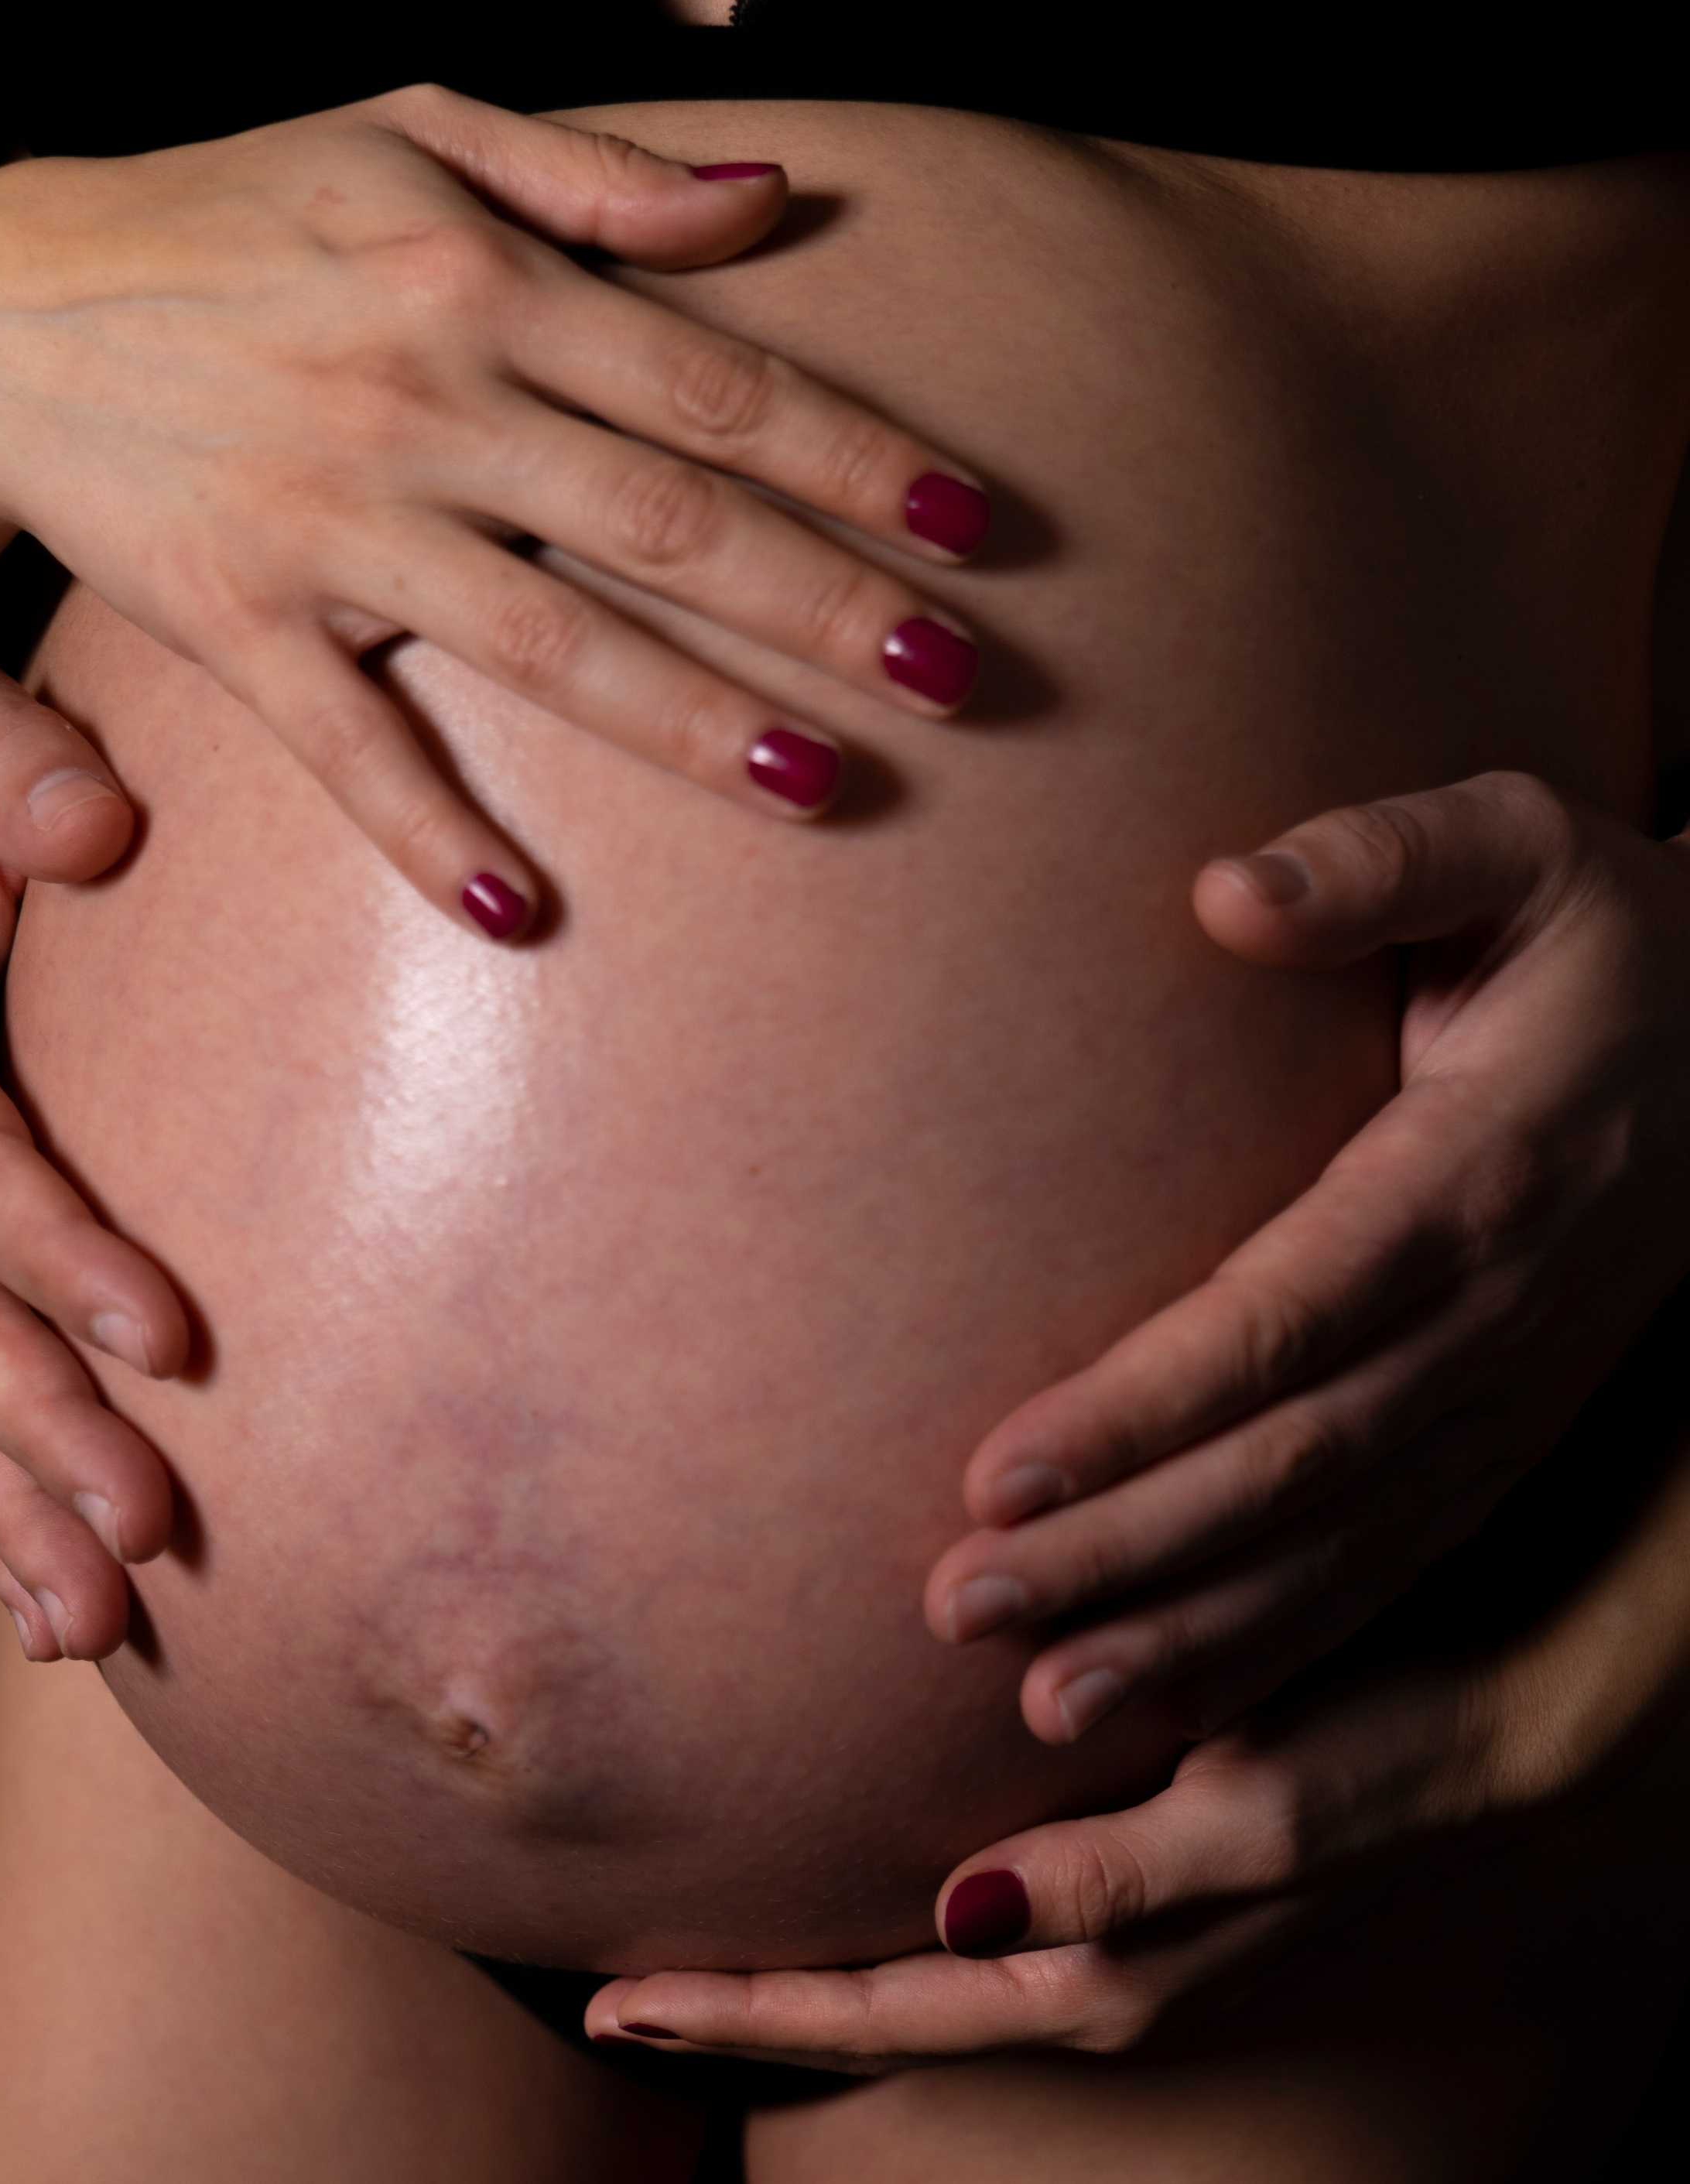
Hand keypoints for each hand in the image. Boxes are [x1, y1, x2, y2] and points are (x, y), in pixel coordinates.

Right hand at [0, 86, 988, 935]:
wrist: (0, 304)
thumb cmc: (230, 212)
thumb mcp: (409, 129)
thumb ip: (598, 180)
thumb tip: (769, 203)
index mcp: (481, 285)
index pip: (717, 386)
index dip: (857, 457)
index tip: (970, 529)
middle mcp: (425, 406)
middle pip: (667, 521)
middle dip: (825, 602)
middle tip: (957, 676)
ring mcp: (332, 526)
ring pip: (545, 642)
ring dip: (692, 722)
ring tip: (824, 786)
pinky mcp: (238, 626)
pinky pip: (346, 745)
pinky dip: (423, 830)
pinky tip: (515, 910)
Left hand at [585, 1414, 1689, 2065]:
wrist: (1513, 1731)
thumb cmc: (1390, 1760)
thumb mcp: (1259, 1819)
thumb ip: (1113, 1879)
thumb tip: (963, 1916)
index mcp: (1105, 1969)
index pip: (884, 2009)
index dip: (747, 2012)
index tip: (614, 2005)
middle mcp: (1093, 1964)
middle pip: (879, 2001)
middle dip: (752, 1997)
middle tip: (618, 1983)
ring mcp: (1114, 1926)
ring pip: (922, 1965)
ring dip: (812, 1953)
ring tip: (704, 1927)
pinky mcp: (1136, 1865)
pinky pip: (983, 1908)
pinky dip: (895, 1904)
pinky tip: (860, 1856)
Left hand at [924, 772, 1689, 1746]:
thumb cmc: (1600, 935)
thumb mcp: (1518, 847)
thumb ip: (1383, 859)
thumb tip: (1224, 891)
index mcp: (1476, 1176)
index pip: (1285, 1316)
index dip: (1143, 1406)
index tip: (996, 1472)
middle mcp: (1492, 1318)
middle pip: (1287, 1465)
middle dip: (1121, 1548)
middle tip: (954, 1607)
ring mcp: (1504, 1400)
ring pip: (1334, 1550)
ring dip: (1184, 1635)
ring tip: (1035, 1707)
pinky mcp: (1500, 1440)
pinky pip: (1383, 1570)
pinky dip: (1275, 1652)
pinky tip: (1162, 1708)